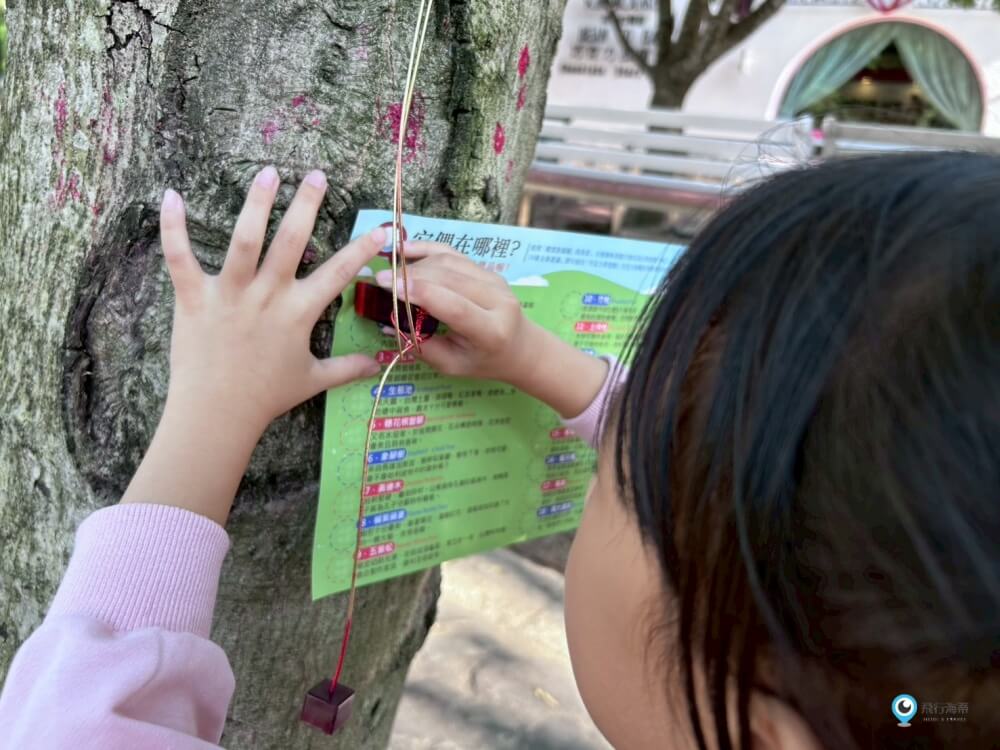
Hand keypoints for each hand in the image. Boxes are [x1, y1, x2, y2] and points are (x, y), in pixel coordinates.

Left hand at [122, 167, 383, 524]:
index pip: (338, 274)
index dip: (362, 251)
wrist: (217, 415)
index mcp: (298, 313)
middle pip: (291, 241)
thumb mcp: (312, 381)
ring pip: (243, 240)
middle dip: (306, 205)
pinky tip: (170, 196)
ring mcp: (229, 294)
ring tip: (267, 172)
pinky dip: (173, 228)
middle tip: (316, 175)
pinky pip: (180, 258)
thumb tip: (379, 362)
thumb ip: (347, 368)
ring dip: (256, 204)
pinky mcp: (193, 298)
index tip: (382, 229)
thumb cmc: (266, 397)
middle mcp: (267, 296)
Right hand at [374, 241, 533, 382]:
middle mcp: (498, 300)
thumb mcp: (453, 365)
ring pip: (449, 262)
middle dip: (412, 275)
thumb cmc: (484, 361)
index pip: (455, 305)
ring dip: (416, 264)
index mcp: (491, 331)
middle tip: (380, 279)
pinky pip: (453, 254)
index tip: (389, 285)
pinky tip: (405, 250)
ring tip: (391, 271)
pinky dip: (427, 249)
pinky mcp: (487, 269)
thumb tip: (388, 323)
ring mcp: (495, 280)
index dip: (421, 292)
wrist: (521, 346)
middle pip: (449, 278)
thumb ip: (421, 345)